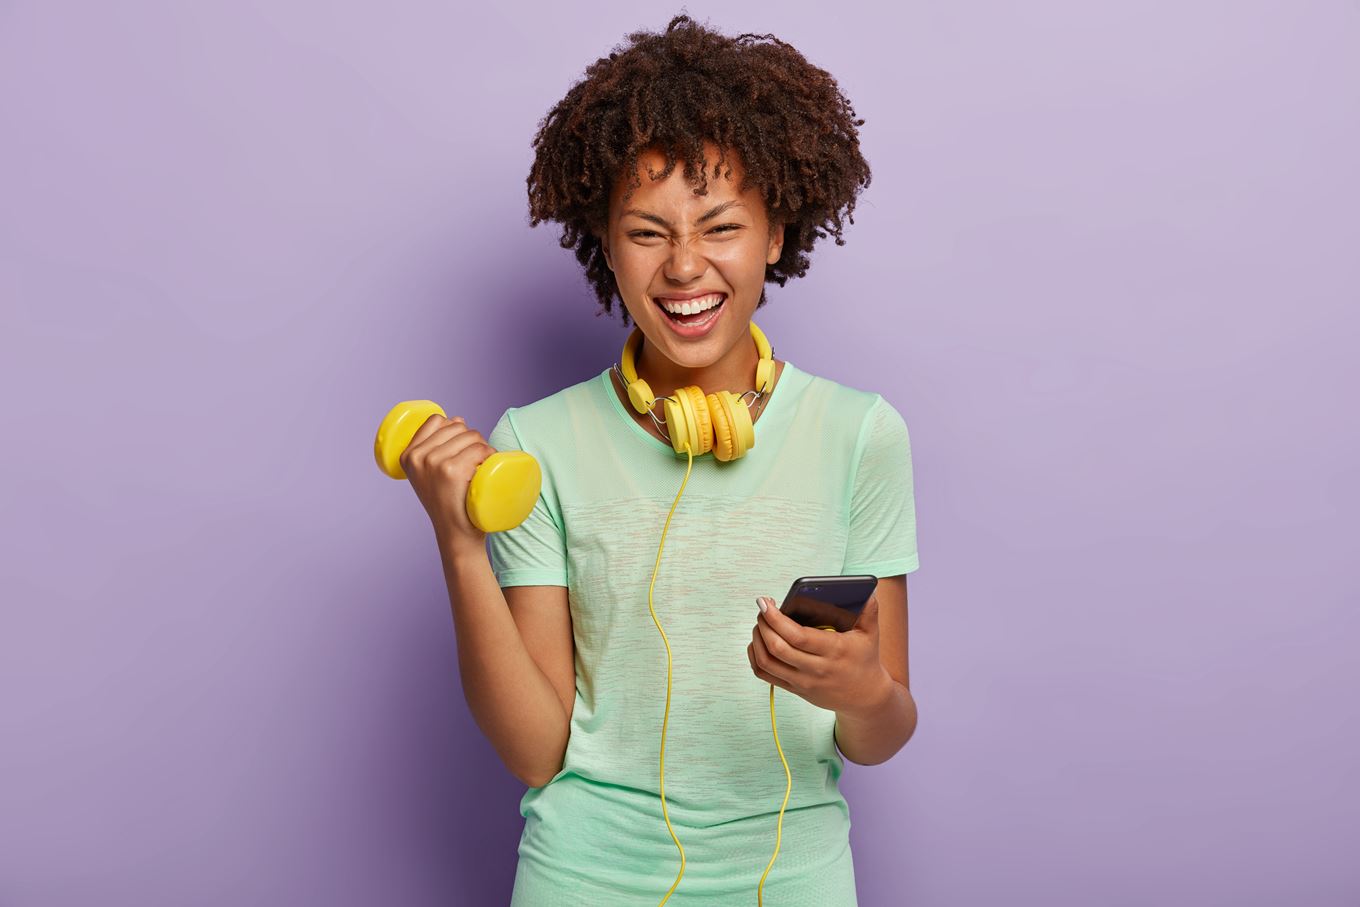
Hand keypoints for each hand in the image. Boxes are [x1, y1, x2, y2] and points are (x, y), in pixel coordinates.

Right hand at [398, 413, 493, 552]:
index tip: (460, 449)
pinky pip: (480, 448)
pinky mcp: (452, 471)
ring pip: (472, 436)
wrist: (456, 534)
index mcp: (407, 456)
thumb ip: (434, 447)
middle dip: (473, 440)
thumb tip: (457, 418)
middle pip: (458, 426)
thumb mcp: (429, 474)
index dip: (455, 428)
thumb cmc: (448, 502)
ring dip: (484, 448)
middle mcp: (418, 457)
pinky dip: (491, 454)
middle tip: (475, 464)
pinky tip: (488, 467)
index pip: (436, 420)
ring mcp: (434, 463)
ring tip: (481, 468)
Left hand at [747, 593, 893, 717]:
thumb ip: (869, 610)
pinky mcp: (795, 689)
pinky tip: (758, 642)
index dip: (776, 618)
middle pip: (777, 647)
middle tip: (762, 606)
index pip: (797, 636)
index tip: (766, 602)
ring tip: (760, 623)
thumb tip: (868, 589)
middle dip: (763, 623)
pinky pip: (765, 675)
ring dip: (757, 638)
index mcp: (834, 651)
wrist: (865, 697)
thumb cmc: (865, 659)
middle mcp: (816, 668)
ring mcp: (803, 681)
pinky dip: (755, 656)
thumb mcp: (871, 634)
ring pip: (767, 662)